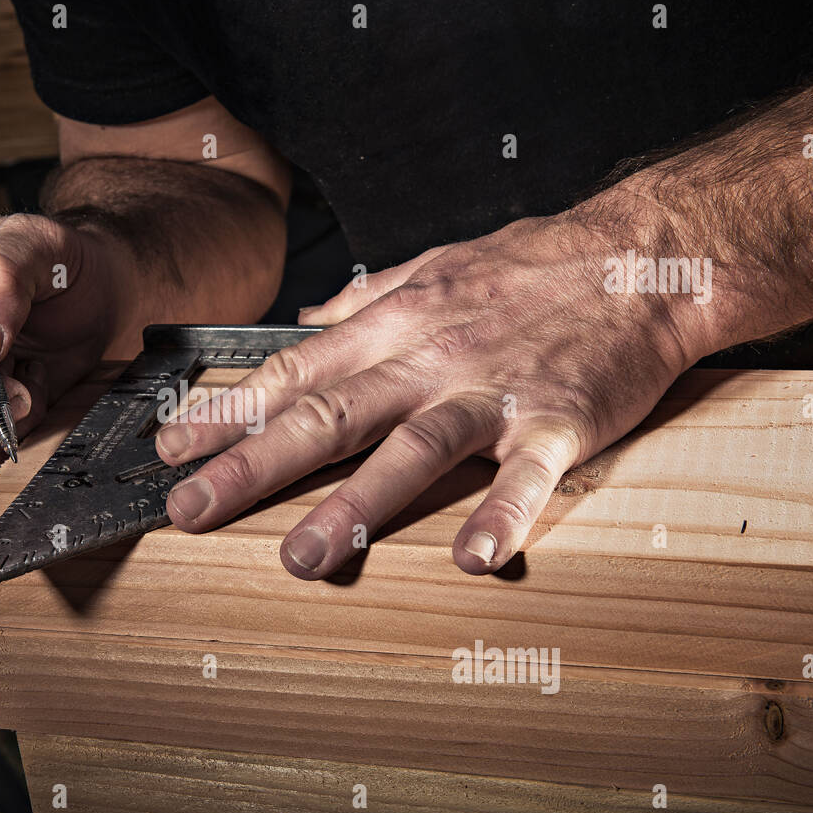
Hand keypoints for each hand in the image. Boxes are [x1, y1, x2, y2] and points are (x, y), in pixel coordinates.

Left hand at [154, 209, 698, 576]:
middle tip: (191, 510)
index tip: (171, 450)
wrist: (640, 254)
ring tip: (303, 557)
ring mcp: (494, 390)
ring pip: (412, 447)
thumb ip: (363, 303)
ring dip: (356, 505)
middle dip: (253, 464)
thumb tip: (305, 322)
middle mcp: (430, 357)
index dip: (228, 414)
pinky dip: (501, 515)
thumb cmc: (530, 266)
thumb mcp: (432, 267)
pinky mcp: (559, 420)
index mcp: (394, 324)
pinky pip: (527, 475)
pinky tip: (472, 559)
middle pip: (329, 413)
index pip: (294, 372)